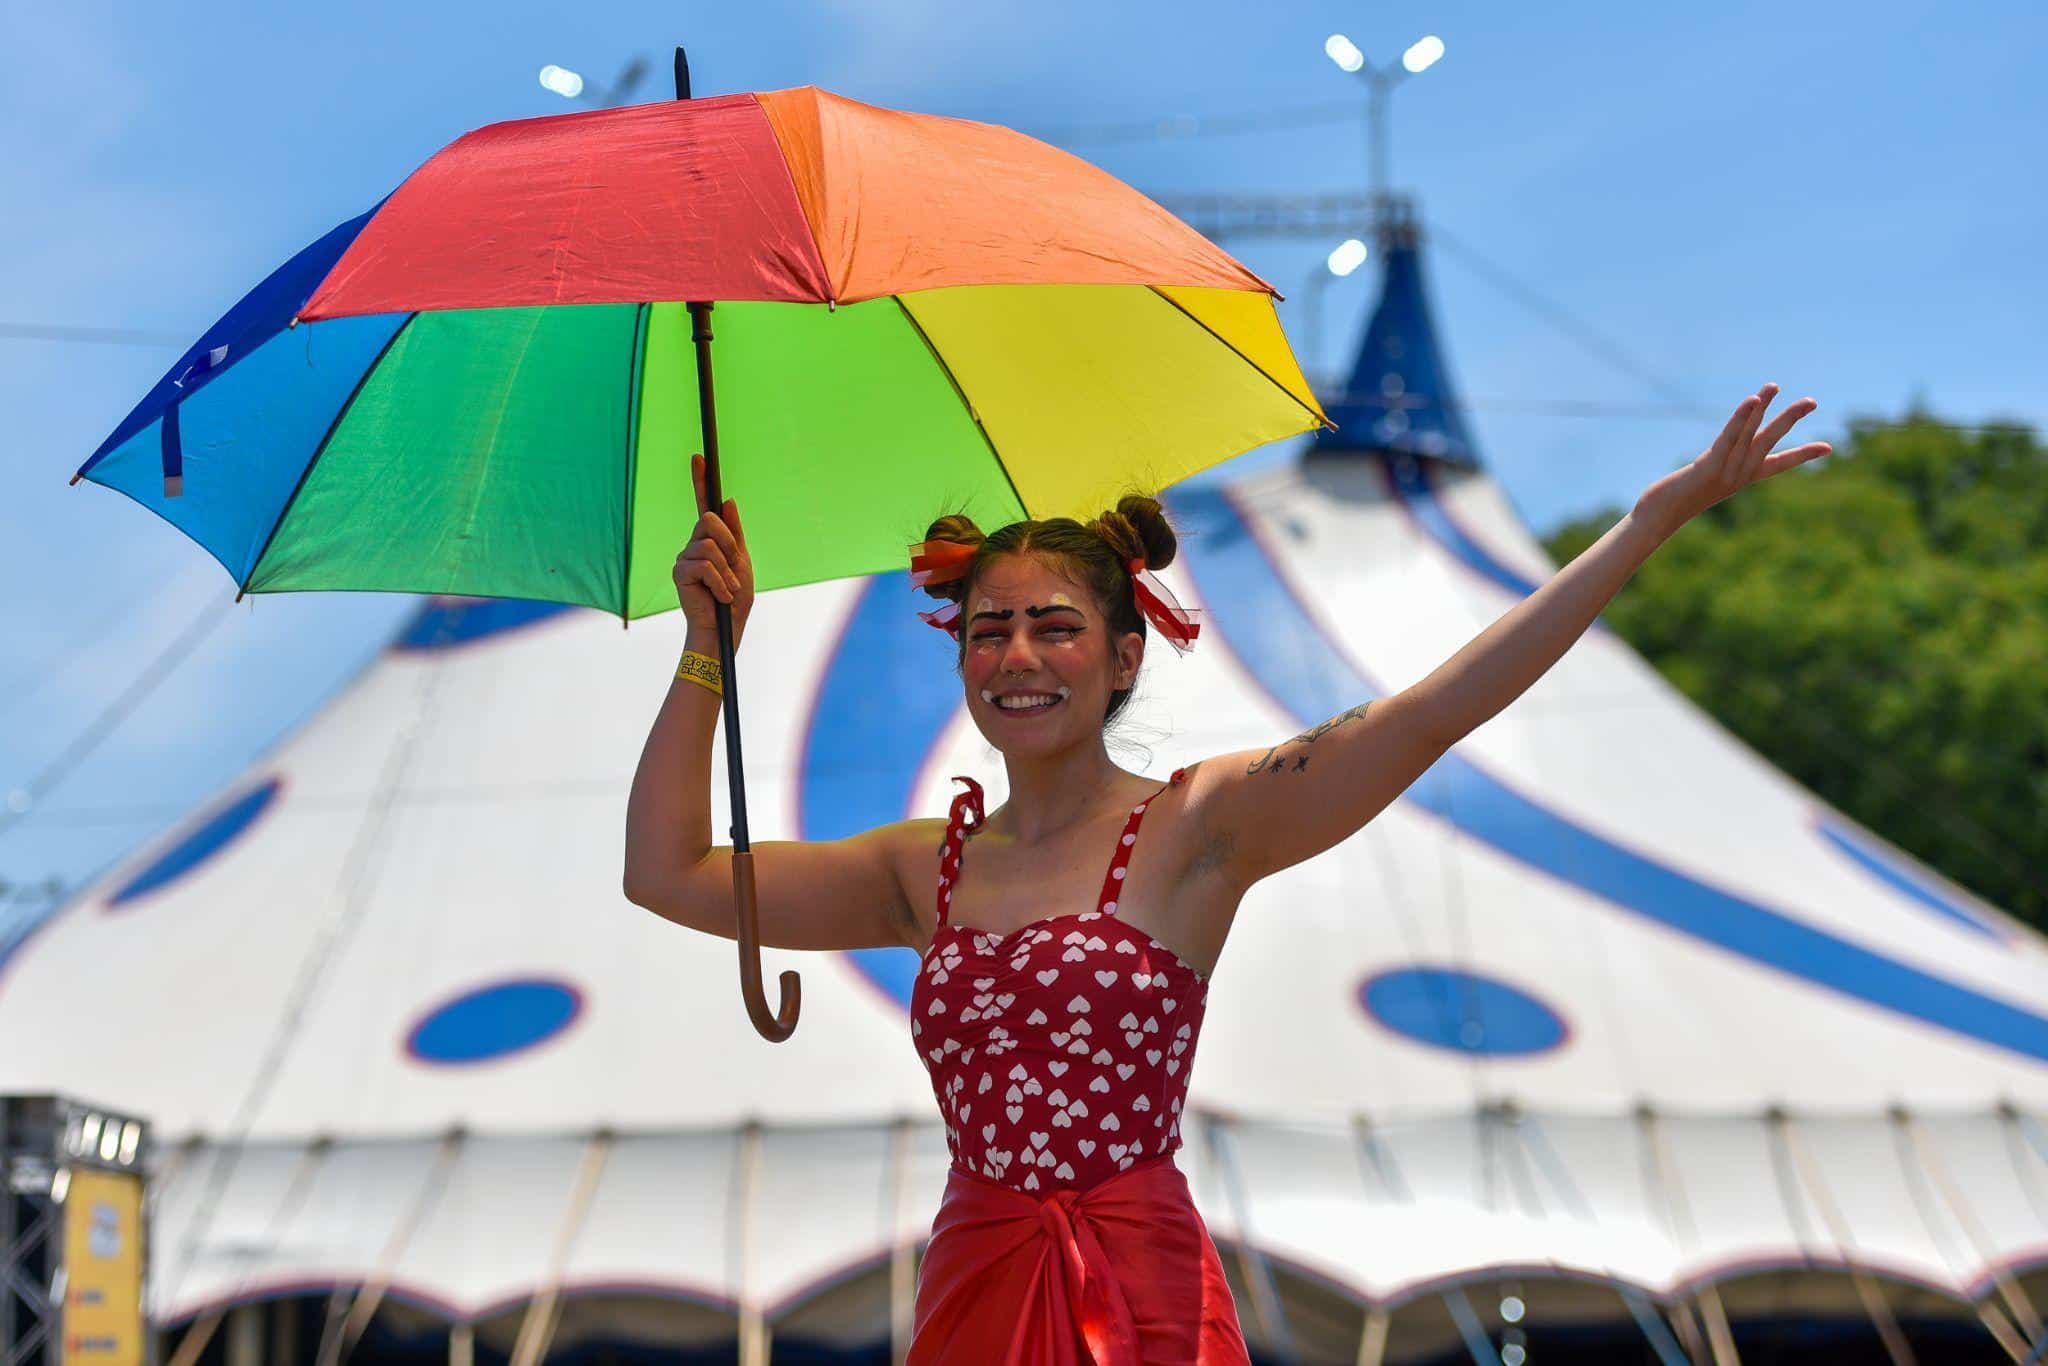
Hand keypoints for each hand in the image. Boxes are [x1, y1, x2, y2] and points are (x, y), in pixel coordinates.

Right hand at [673, 452, 753, 643]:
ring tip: (728, 588)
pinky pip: (704, 564)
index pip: (705, 504)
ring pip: (709, 545)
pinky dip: (720, 582)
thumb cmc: (735, 598)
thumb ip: (734, 533)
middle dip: (729, 544)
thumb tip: (728, 501)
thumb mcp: (742, 561)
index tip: (699, 456)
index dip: (701, 480)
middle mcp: (695, 543)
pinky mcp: (679, 572)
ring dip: (727, 570)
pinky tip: (721, 596)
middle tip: (735, 569)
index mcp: (712, 539)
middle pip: (710, 520)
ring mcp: (684, 556)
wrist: (725, 628)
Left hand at [1635, 384, 1831, 538]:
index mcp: (1743, 478)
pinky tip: (1753, 401)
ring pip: (1750, 434)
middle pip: (1770, 441)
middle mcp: (1740, 474)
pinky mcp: (1710, 467)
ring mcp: (1726, 471)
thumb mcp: (1703, 482)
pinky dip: (1742, 418)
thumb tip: (1719, 460)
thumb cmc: (1677, 499)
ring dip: (1762, 408)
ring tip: (1772, 386)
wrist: (1659, 517)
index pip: (1780, 465)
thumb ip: (1715, 469)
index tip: (1829, 448)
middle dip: (1790, 420)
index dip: (1804, 455)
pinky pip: (1729, 438)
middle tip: (1812, 401)